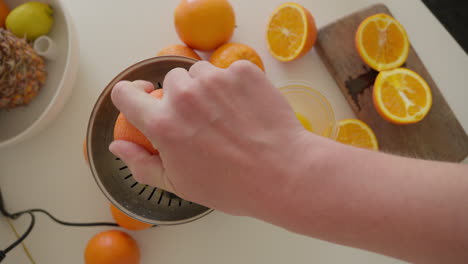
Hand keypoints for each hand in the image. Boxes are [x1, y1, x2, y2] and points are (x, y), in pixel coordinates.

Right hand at [109, 60, 312, 215]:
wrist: (283, 172)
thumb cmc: (231, 185)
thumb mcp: (179, 184)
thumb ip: (142, 164)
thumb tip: (117, 146)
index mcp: (162, 123)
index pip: (125, 93)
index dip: (132, 94)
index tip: (144, 97)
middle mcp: (185, 95)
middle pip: (171, 82)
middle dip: (181, 97)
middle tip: (204, 121)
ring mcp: (215, 79)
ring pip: (200, 73)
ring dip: (208, 88)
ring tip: (228, 115)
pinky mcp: (243, 71)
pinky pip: (229, 71)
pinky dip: (235, 85)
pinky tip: (246, 108)